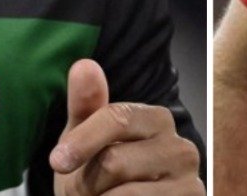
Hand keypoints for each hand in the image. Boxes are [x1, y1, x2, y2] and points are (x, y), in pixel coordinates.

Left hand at [49, 58, 202, 194]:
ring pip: (123, 194)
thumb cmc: (99, 175)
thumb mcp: (85, 138)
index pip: (117, 118)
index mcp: (157, 119)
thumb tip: (84, 64)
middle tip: (87, 189)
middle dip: (88, 181)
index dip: (82, 141)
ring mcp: (189, 182)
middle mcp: (181, 148)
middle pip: (114, 162)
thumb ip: (86, 104)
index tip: (58, 161)